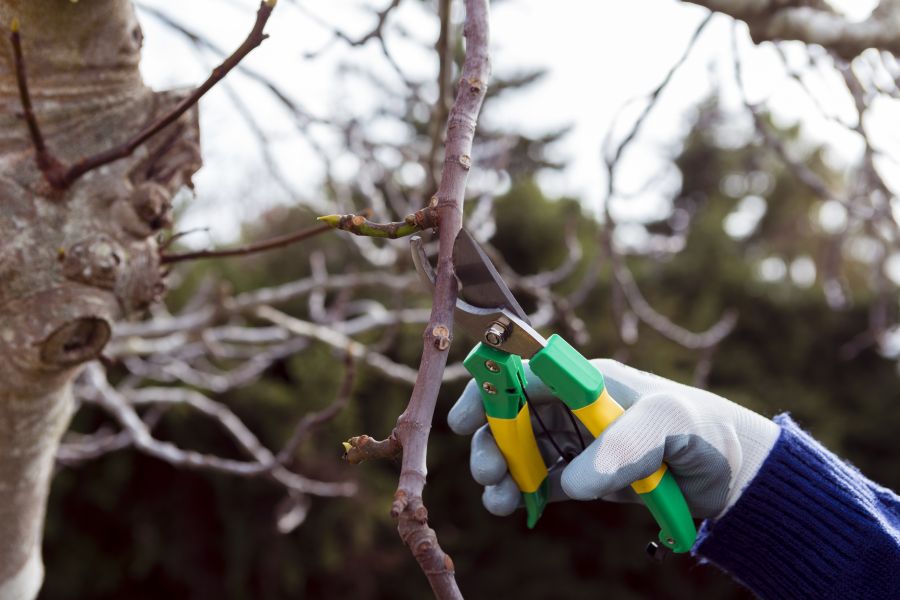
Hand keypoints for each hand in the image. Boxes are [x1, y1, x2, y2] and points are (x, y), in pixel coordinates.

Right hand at [448, 359, 779, 519]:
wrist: (728, 472)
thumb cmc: (699, 428)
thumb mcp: (667, 423)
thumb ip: (622, 446)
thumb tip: (573, 482)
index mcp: (585, 379)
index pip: (524, 373)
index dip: (489, 391)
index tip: (465, 420)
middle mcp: (572, 406)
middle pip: (511, 415)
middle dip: (490, 441)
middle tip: (488, 472)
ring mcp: (574, 441)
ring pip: (519, 451)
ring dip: (500, 471)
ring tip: (498, 499)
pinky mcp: (582, 475)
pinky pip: (539, 481)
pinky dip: (520, 493)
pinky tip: (514, 507)